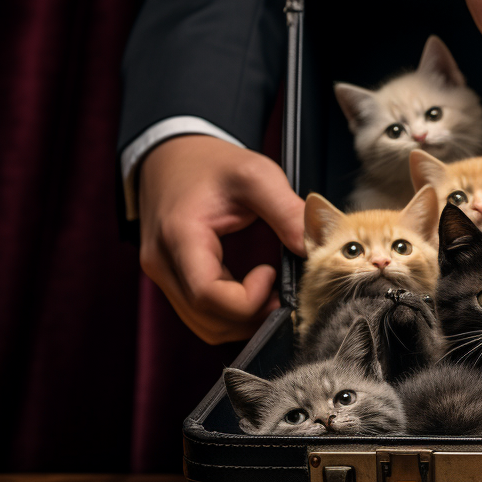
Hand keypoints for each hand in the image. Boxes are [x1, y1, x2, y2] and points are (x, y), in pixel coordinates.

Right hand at [138, 136, 305, 343]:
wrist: (172, 156)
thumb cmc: (211, 164)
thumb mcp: (256, 175)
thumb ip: (288, 211)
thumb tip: (318, 247)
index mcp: (180, 236)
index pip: (208, 295)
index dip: (249, 298)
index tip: (271, 272)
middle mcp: (163, 263)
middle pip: (208, 319)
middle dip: (254, 315)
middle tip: (283, 292)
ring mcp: (163, 275)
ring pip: (205, 326)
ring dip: (244, 320)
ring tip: (270, 291)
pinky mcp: (171, 281)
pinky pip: (201, 316)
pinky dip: (231, 315)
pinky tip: (254, 292)